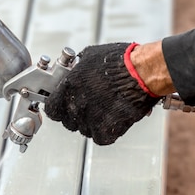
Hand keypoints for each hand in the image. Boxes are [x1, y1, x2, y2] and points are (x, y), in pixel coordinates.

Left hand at [44, 42, 160, 144]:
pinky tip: (113, 119)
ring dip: (92, 123)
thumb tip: (73, 70)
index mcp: (68, 87)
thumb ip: (77, 69)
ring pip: (84, 129)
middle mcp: (76, 105)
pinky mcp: (106, 131)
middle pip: (68, 121)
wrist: (142, 73)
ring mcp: (90, 119)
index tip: (63, 106)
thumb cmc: (121, 61)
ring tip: (106, 109)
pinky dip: (106, 132)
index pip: (52, 108)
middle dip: (77, 114)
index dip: (58, 107)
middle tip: (91, 105)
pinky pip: (100, 138)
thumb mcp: (90, 56)